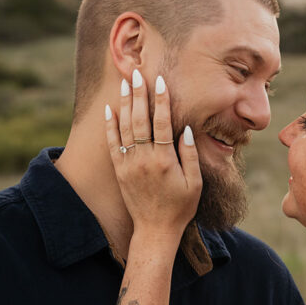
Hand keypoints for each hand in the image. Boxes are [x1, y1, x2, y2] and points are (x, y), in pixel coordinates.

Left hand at [105, 71, 201, 241]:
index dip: (161, 101)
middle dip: (139, 94)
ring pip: (125, 127)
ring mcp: (128, 165)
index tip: (160, 82)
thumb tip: (185, 129)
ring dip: (125, 104)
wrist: (154, 231)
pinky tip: (111, 109)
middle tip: (138, 73)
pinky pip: (112, 143)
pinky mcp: (119, 171)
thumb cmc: (180, 208)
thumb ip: (189, 155)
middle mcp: (143, 160)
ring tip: (126, 83)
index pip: (162, 123)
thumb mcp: (195, 184)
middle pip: (140, 120)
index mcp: (164, 161)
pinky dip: (111, 125)